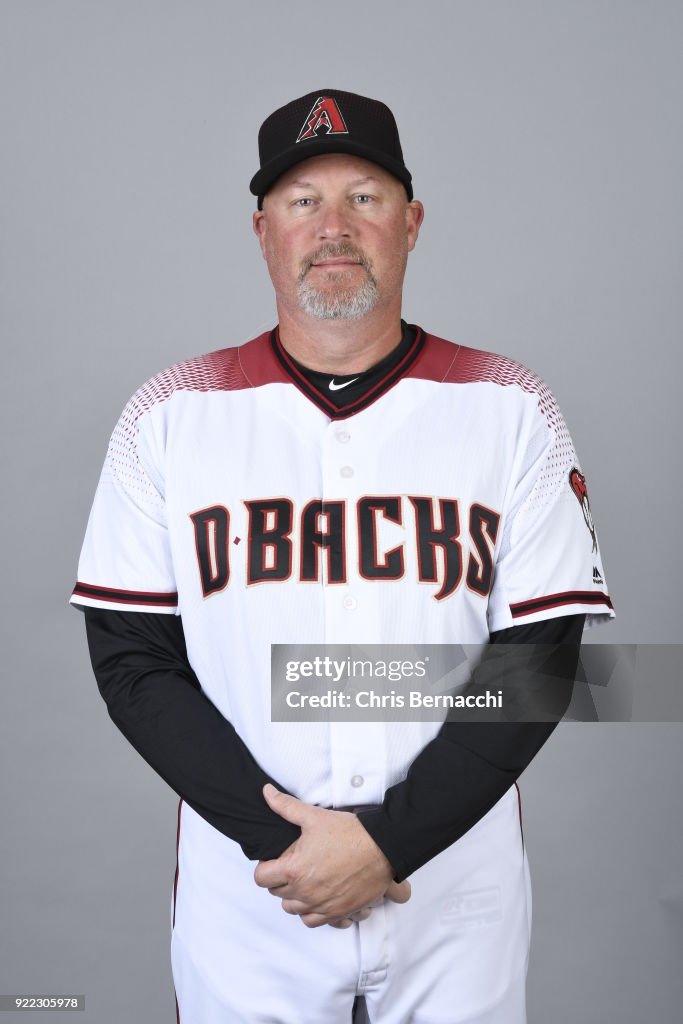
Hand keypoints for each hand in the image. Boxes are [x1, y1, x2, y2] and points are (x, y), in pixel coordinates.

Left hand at [254, 784, 410, 926]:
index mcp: (295, 870)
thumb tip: (267, 793)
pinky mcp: (339, 912)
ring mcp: (323, 905)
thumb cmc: (349, 833)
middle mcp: (306, 893)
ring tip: (304, 882)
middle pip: (278, 894)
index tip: (274, 860)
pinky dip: (314, 913)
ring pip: (295, 910)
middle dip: (280, 880)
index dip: (265, 866)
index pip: (262, 878)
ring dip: (295, 898)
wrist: (382, 848)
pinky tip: (319, 899)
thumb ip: (286, 806)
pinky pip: (317, 922)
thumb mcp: (313, 816)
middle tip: (292, 865)